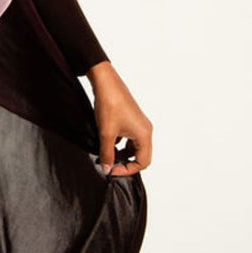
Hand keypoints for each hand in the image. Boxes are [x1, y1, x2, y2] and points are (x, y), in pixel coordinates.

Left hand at [85, 61, 152, 177]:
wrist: (106, 83)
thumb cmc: (110, 104)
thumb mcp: (106, 133)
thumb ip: (107, 154)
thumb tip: (107, 169)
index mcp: (144, 135)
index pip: (143, 162)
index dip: (127, 169)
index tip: (111, 169)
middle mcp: (145, 130)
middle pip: (141, 155)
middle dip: (126, 162)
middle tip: (110, 164)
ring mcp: (139, 124)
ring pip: (135, 147)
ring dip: (123, 153)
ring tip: (107, 154)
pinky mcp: (132, 119)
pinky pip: (130, 138)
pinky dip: (121, 143)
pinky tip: (107, 141)